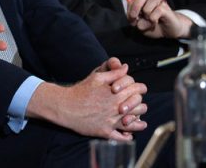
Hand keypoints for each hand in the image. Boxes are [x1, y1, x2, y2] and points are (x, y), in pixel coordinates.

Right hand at [29, 59, 146, 139]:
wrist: (65, 106)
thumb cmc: (80, 91)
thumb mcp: (97, 77)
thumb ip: (114, 73)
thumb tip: (126, 67)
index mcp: (116, 94)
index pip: (138, 90)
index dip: (139, 88)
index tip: (137, 90)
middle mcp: (117, 108)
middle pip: (140, 107)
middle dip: (139, 104)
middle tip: (135, 104)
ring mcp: (112, 121)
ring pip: (135, 123)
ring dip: (138, 120)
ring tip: (136, 118)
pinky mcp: (106, 132)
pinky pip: (123, 138)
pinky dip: (128, 136)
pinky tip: (128, 133)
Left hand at [127, 0, 192, 38]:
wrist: (169, 30)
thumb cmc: (153, 25)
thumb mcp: (140, 25)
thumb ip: (135, 21)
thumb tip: (137, 21)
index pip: (131, 1)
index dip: (130, 11)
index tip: (133, 20)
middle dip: (135, 9)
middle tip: (137, 18)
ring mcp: (160, 2)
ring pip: (147, 7)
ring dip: (147, 17)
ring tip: (150, 20)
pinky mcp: (166, 8)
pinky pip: (156, 12)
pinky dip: (153, 20)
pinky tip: (156, 22)